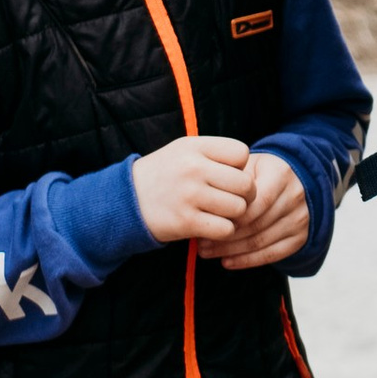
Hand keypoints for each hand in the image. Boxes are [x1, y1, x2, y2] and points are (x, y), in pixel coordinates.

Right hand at [131, 132, 256, 244]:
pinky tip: (212, 225)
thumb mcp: (184, 151)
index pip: (241, 153)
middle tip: (233, 198)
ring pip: (239, 208)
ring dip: (234, 214)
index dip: (240, 167)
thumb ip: (215, 153)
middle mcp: (193, 168)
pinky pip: (225, 229)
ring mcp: (190, 195)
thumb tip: (250, 168)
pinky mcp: (186, 222)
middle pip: (246, 184)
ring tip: (220, 212)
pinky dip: (223, 230)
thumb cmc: (164, 174)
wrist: (126, 200)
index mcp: (194, 147)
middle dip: (245, 195)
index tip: (226, 175)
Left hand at [208, 151, 311, 272]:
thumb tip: (205, 206)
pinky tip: (228, 262)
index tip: (206, 222)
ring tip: (208, 252)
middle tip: (201, 244)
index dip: (230, 216)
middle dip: (226, 237)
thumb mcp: (248, 165)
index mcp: (281, 174)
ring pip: (262, 241)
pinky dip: (248, 261)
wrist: (296, 179)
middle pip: (257, 224)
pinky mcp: (300, 237)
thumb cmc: (262, 173)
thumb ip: (231, 181)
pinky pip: (273, 254)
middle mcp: (295, 196)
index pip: (256, 202)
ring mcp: (300, 218)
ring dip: (232, 251)